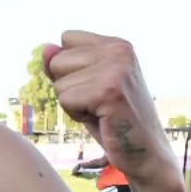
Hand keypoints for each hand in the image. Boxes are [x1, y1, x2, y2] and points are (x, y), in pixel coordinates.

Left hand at [41, 33, 180, 191]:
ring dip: (74, 105)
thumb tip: (44, 48)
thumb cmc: (112, 120)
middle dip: (69, 88)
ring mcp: (116, 69)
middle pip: (57, 62)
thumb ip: (64, 66)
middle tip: (98, 104)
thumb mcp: (85, 86)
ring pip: (59, 85)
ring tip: (101, 112)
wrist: (145, 153)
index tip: (94, 87)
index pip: (66, 38)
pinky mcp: (108, 91)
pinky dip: (77, 116)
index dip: (70, 68)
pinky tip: (102, 120)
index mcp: (117, 44)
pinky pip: (66, 100)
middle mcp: (119, 50)